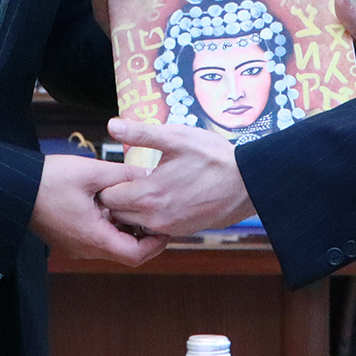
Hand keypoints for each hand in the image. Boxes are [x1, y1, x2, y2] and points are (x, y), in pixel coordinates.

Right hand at [29, 154, 167, 264]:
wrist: (13, 187)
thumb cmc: (50, 180)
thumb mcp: (92, 172)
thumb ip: (123, 175)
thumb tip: (149, 176)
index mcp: (94, 237)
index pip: (135, 255)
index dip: (156, 243)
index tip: (165, 224)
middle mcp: (86, 248)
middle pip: (125, 250)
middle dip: (142, 232)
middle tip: (154, 209)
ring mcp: (76, 245)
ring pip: (111, 243)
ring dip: (125, 226)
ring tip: (134, 200)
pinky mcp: (68, 237)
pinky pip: (97, 236)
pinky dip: (110, 223)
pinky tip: (111, 200)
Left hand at [98, 119, 254, 235]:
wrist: (247, 183)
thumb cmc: (213, 156)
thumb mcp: (176, 137)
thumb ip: (141, 133)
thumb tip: (112, 125)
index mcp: (148, 193)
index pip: (108, 196)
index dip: (110, 182)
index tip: (118, 171)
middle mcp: (154, 217)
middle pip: (118, 213)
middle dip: (119, 197)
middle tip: (131, 178)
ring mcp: (169, 228)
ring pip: (135, 223)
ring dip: (134, 208)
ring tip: (146, 186)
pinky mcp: (182, 232)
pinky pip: (154, 228)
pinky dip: (151, 216)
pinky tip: (163, 197)